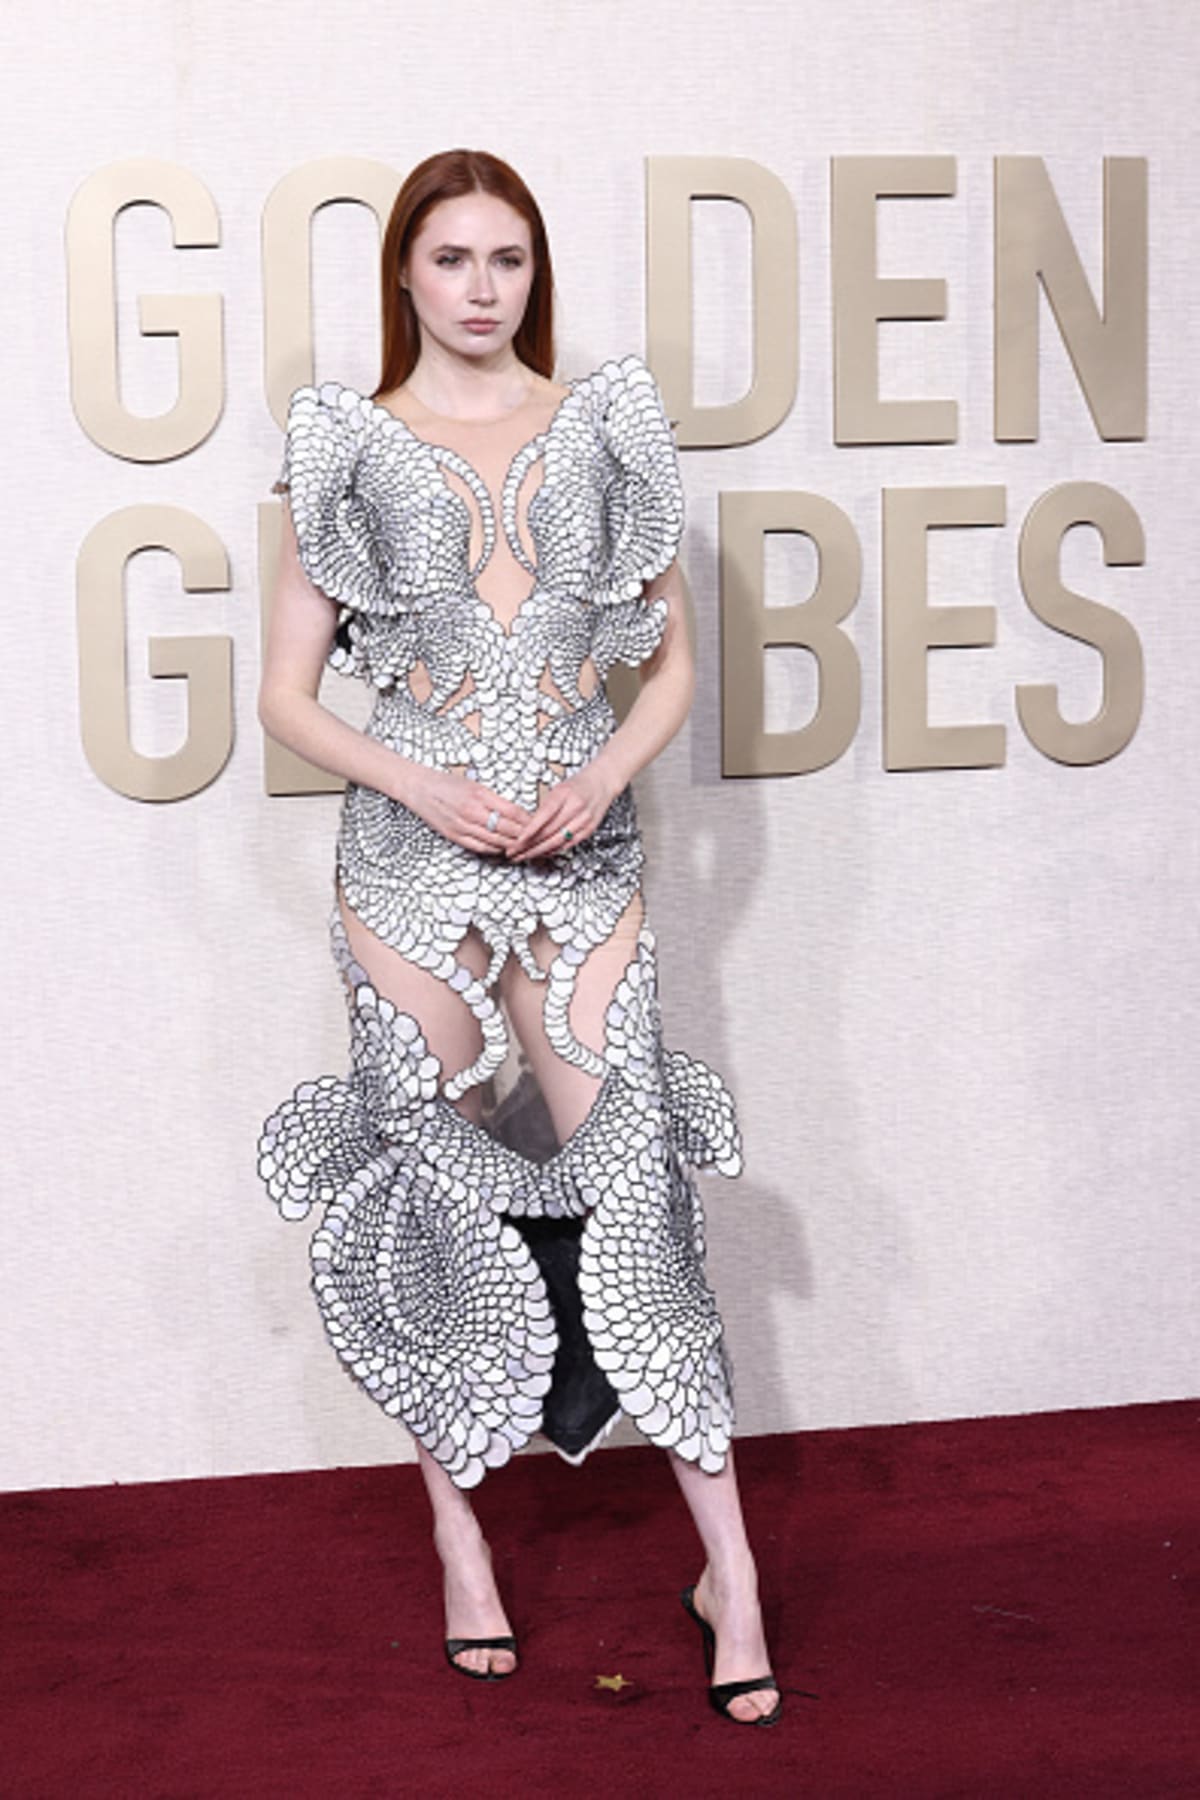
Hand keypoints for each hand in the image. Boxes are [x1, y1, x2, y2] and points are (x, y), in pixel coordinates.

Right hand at [397, 764, 530, 854]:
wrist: (418, 788)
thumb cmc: (446, 783)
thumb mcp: (474, 785)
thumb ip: (494, 799)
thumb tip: (516, 812)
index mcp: (480, 795)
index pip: (513, 812)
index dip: (528, 820)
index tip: (537, 822)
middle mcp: (472, 811)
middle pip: (507, 829)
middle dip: (524, 836)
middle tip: (536, 839)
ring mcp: (462, 826)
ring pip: (495, 841)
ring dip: (511, 845)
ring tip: (523, 846)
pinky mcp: (455, 836)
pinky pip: (480, 847)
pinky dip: (494, 849)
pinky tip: (502, 848)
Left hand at [506, 762, 618, 861]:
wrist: (603, 782)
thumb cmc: (579, 784)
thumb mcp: (558, 789)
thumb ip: (545, 807)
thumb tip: (527, 825)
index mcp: (565, 794)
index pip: (545, 815)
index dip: (530, 830)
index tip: (518, 839)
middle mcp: (576, 808)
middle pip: (550, 832)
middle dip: (530, 845)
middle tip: (515, 852)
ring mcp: (584, 821)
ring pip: (557, 841)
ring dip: (539, 851)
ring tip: (524, 856)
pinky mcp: (588, 830)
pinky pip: (567, 845)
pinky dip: (553, 850)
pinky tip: (542, 853)